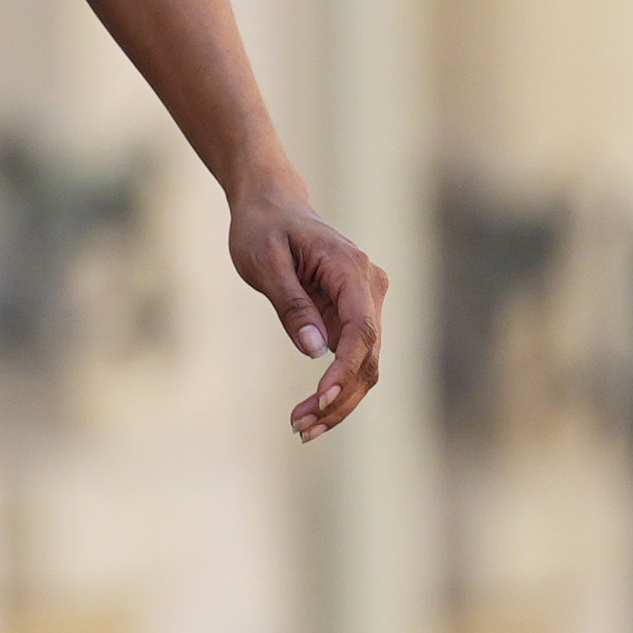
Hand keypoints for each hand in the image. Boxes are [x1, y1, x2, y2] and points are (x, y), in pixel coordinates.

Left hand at [231, 181, 388, 441]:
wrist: (271, 204)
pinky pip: (353, 357)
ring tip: (301, 428)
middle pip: (369, 355)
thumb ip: (292, 305)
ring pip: (366, 364)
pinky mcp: (353, 313)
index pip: (361, 330)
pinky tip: (310, 412)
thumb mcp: (265, 262)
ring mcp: (366, 300)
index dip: (344, 371)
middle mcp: (369, 285)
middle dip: (338, 398)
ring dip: (338, 400)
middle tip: (300, 428)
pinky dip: (335, 386)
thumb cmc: (262, 228)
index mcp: (351, 268)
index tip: (319, 399)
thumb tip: (315, 351)